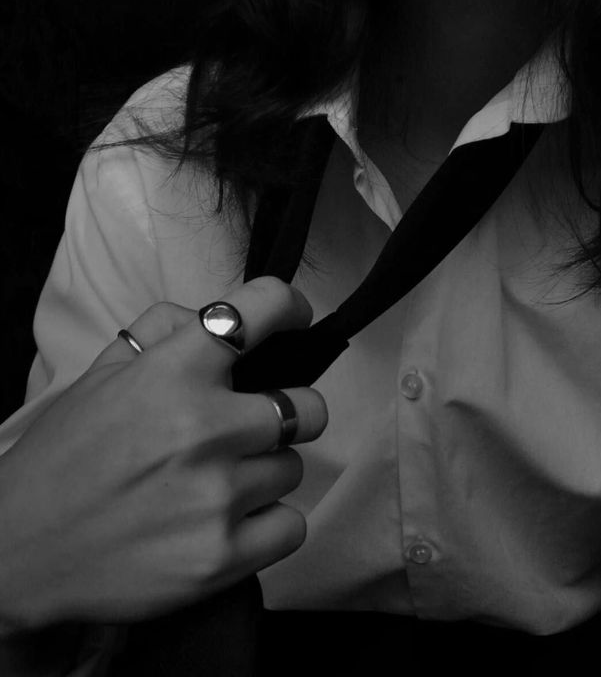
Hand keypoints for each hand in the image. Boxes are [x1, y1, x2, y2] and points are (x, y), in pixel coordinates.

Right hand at [0, 277, 326, 630]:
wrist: (21, 553)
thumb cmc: (67, 458)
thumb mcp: (103, 375)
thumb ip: (162, 331)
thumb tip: (218, 317)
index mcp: (172, 375)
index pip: (257, 313)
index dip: (287, 306)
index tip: (294, 318)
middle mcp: (203, 430)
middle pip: (308, 409)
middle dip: (291, 413)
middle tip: (256, 427)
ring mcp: (216, 498)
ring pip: (293, 470)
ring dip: (266, 473)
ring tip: (217, 484)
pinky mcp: (222, 558)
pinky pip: (292, 527)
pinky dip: (268, 525)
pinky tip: (228, 523)